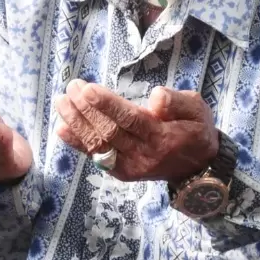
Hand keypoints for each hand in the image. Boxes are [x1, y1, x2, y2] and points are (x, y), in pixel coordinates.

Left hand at [53, 80, 219, 182]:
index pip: (130, 119)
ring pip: (98, 145)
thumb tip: (156, 97)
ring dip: (76, 123)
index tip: (87, 89)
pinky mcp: (120, 172)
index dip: (107, 105)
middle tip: (71, 87)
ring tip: (61, 101)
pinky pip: (95, 157)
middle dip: (86, 109)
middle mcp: (144, 155)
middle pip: (109, 131)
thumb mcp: (197, 110)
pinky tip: (61, 127)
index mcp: (162, 137)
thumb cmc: (195, 131)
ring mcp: (130, 167)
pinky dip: (76, 142)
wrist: (197, 167)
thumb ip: (178, 101)